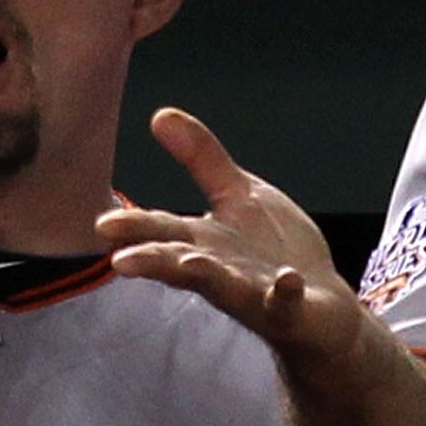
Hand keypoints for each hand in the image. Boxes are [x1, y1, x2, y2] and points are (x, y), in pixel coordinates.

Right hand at [100, 108, 367, 373]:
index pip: (162, 231)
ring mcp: (253, 293)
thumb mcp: (239, 195)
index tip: (104, 225)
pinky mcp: (290, 311)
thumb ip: (201, 159)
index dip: (134, 227)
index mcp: (202, 241)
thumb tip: (160, 114)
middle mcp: (219, 270)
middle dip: (152, 260)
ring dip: (206, 276)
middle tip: (121, 261)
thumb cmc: (271, 252)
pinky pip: (285, 304)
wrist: (321, 308)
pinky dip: (283, 294)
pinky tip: (286, 279)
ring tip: (190, 263)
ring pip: (223, 286)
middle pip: (179, 262)